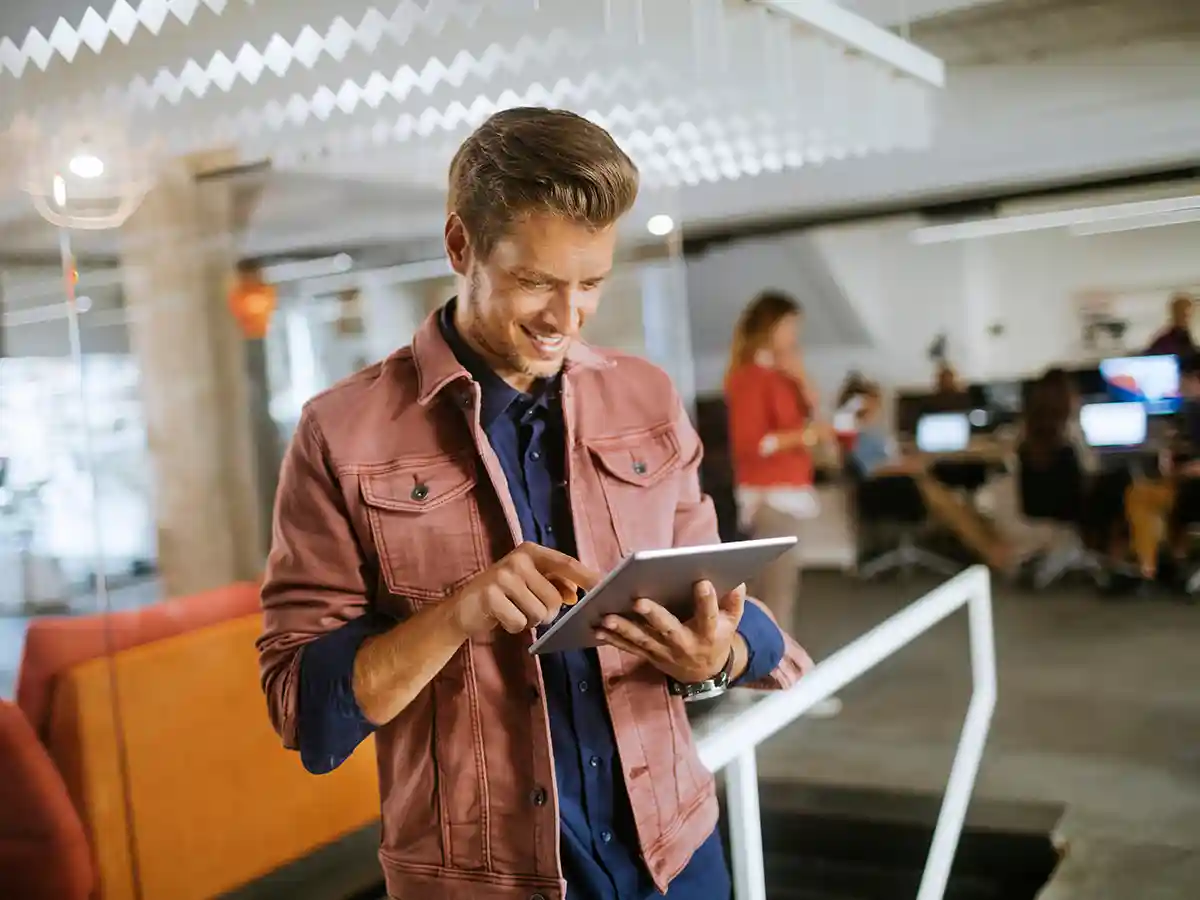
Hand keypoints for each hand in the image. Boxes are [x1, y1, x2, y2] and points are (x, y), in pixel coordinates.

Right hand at [451, 542, 599, 637]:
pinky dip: (514, 627)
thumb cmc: (505, 595)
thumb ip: (555, 584)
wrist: (464, 607)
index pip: (567, 563)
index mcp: (531, 551)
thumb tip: (577, 594)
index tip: (604, 589)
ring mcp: (503, 576)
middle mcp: (518, 559)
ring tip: (514, 611)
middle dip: (548, 613)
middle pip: (554, 598)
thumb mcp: (530, 583)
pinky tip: (502, 617)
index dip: (587, 577)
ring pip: (539, 613)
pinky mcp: (490, 596)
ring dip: (530, 620)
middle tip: (529, 610)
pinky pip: (520, 623)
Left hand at [595, 580, 745, 683]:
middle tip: (638, 600)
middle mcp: (685, 644)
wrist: (704, 672)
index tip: (702, 582)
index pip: (709, 616)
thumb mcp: (732, 622)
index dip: (706, 601)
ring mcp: (665, 652)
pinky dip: (612, 639)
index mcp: (708, 633)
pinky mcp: (649, 655)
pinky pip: (629, 647)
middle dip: (653, 616)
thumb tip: (737, 580)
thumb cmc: (716, 637)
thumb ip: (734, 602)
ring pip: (642, 640)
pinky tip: (596, 628)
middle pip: (668, 629)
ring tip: (606, 616)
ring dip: (623, 629)